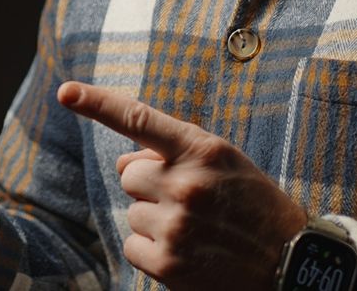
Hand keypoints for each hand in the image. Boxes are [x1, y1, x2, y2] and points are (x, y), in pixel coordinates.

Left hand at [58, 80, 308, 290]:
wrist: (290, 263)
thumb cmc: (254, 206)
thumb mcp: (226, 163)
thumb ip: (177, 153)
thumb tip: (124, 163)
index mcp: (204, 150)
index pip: (140, 120)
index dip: (98, 104)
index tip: (66, 92)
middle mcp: (187, 184)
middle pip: (130, 174)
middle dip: (151, 185)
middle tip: (192, 201)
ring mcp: (176, 224)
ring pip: (133, 211)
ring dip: (155, 219)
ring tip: (197, 229)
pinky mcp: (167, 261)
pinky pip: (132, 245)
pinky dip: (152, 250)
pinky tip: (187, 252)